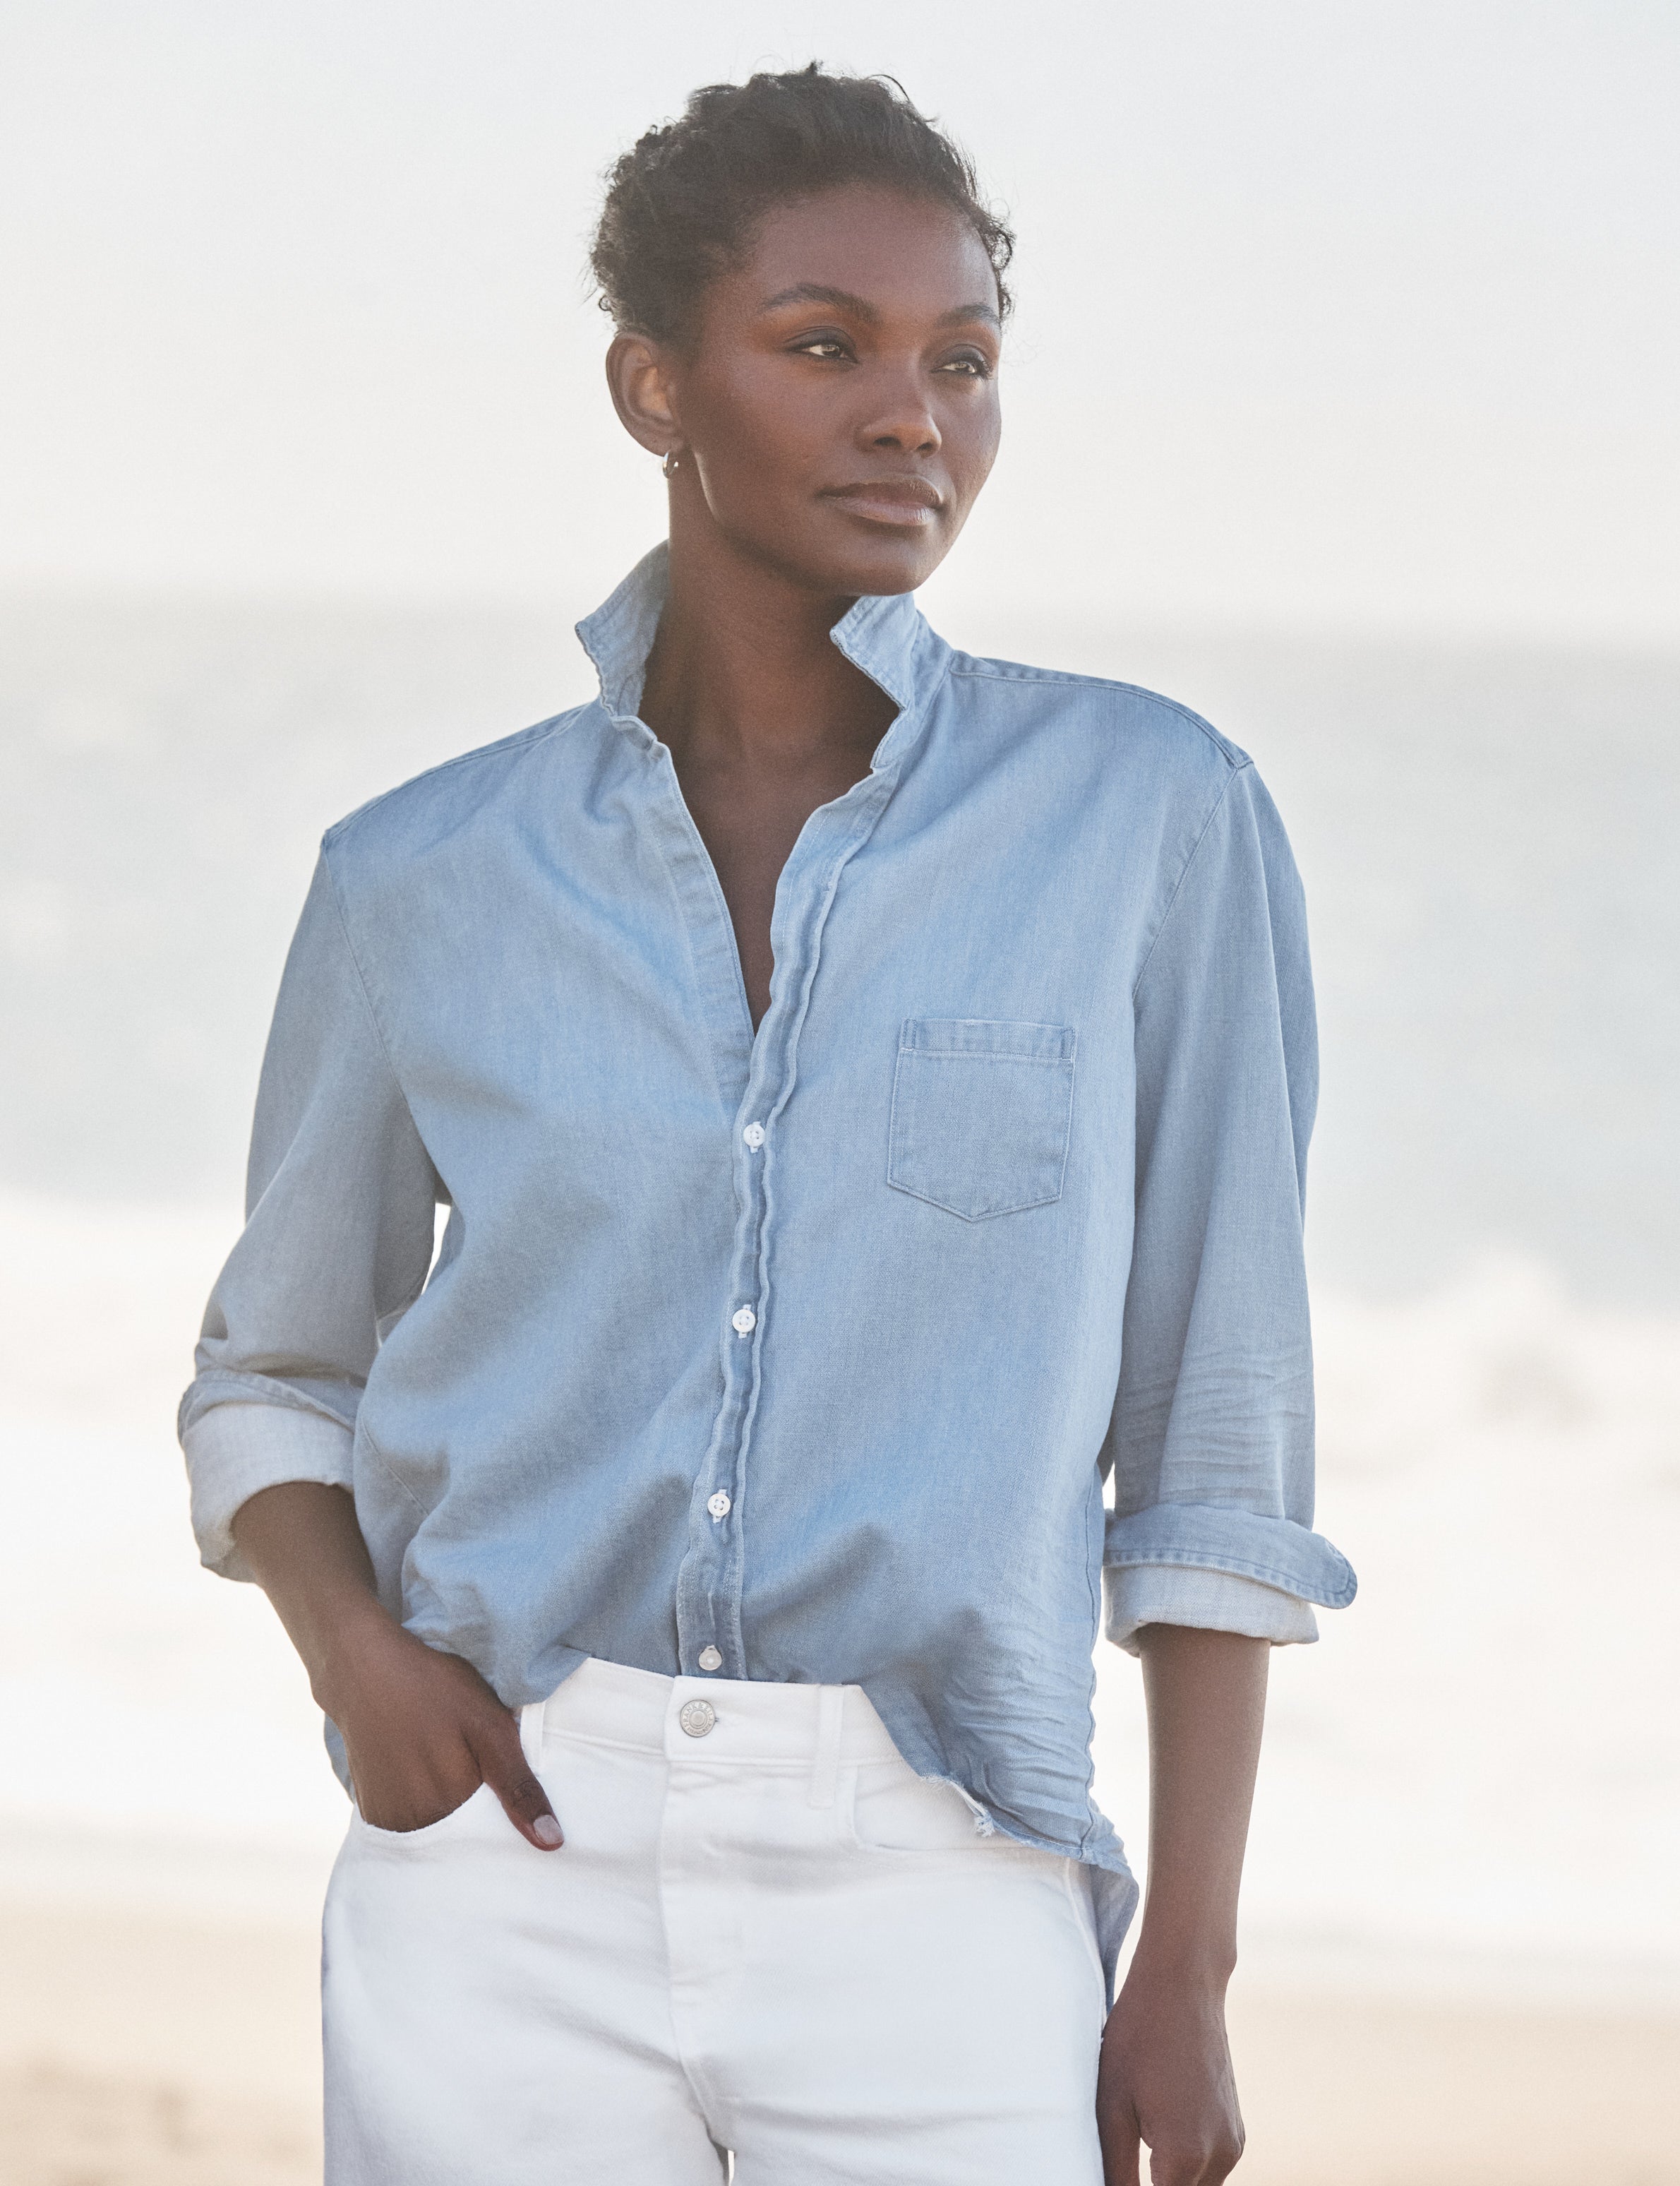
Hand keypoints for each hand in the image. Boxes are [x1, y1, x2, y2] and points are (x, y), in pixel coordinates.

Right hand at [321, 1604, 563, 1848]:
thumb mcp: (490, 1727)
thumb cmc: (434, 1690)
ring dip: (447, 1813)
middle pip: (460, 1840)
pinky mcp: (370, 1809)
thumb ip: (518, 1787)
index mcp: (449, 1810)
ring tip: (449, 1768)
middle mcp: (413, 1827)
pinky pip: (407, 1823)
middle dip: (478, 1821)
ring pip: (434, 1831)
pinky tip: (425, 1773)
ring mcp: (388, 1820)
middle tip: (476, 1770)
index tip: (511, 1798)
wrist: (364, 1669)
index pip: (490, 1840)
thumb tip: (552, 1843)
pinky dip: (421, 1807)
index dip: (507, 1825)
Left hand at [1096, 1959, 1243, 2185]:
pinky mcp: (1236, 2131)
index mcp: (1184, 2156)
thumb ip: (1115, 2172)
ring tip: (1140, 2145)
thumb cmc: (1138, 2038)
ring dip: (1170, 2182)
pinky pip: (1210, 2169)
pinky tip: (1157, 2133)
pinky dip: (1185, 2167)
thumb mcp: (1112, 2108)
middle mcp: (1219, 2157)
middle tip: (1126, 2159)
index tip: (1121, 2173)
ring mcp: (1233, 2144)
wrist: (1183, 1985)